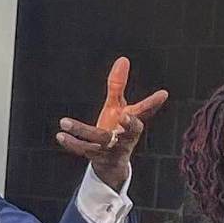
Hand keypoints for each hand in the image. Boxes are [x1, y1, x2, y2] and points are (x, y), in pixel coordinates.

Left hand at [56, 57, 168, 191]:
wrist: (110, 163)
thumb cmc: (116, 129)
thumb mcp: (117, 106)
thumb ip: (118, 85)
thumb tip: (123, 59)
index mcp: (133, 124)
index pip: (145, 112)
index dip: (153, 103)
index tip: (163, 93)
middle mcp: (126, 137)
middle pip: (131, 131)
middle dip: (130, 124)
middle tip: (125, 114)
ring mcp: (112, 149)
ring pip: (99, 139)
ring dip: (82, 131)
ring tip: (64, 122)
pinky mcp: (97, 157)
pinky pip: (83, 150)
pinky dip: (71, 143)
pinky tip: (60, 134)